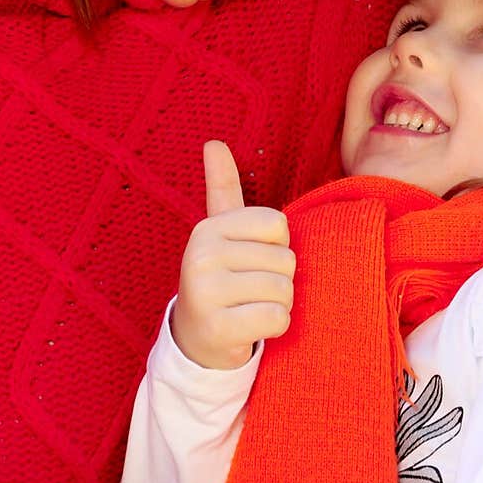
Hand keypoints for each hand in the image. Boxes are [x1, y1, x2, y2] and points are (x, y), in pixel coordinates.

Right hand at [171, 140, 295, 368]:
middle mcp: (201, 255)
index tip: (251, 260)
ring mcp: (205, 293)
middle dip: (278, 280)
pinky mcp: (217, 328)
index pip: (279, 225)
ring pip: (284, 291)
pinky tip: (250, 329)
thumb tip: (213, 142)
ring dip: (278, 305)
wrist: (196, 340)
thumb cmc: (221, 278)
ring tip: (249, 308)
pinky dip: (274, 327)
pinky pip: (277, 319)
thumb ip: (223, 187)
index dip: (276, 246)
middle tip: (248, 292)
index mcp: (208, 228)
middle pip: (285, 260)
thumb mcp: (221, 232)